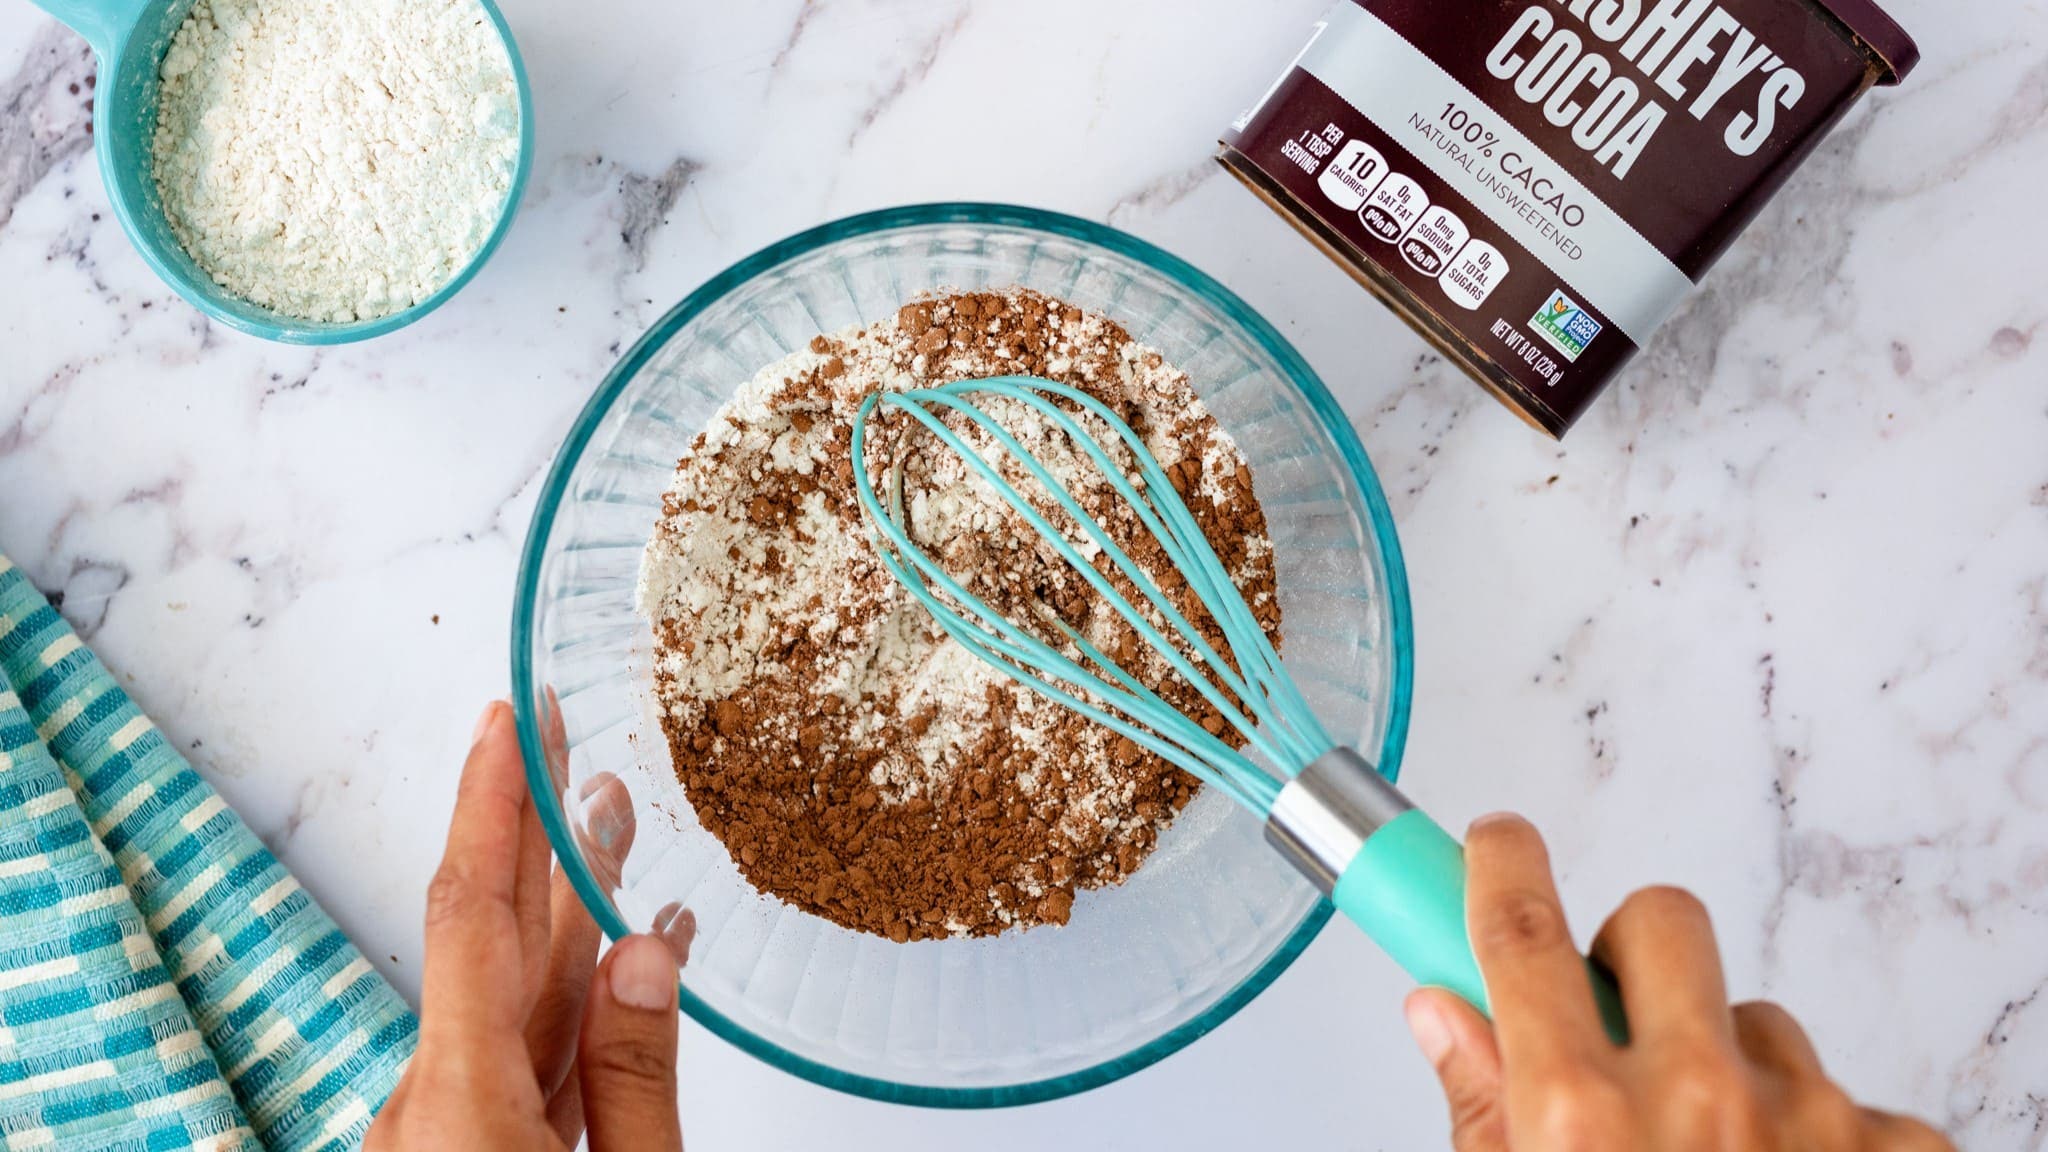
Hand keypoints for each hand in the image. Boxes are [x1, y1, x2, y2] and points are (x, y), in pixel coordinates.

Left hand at [366, 701, 689, 1151]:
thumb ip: (634, 1082)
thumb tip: (643, 956)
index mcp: (463, 1106)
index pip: (471, 916)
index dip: (491, 804)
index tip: (508, 721)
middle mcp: (432, 1109)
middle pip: (484, 938)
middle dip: (525, 827)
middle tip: (555, 734)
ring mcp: (440, 1135)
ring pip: (512, 1001)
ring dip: (565, 912)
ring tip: (611, 823)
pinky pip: (523, 1061)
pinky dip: (576, 1006)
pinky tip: (626, 963)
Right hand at [1404, 814, 1954, 1151]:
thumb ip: (1480, 1114)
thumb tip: (1442, 1013)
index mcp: (1577, 1122)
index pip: (1517, 928)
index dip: (1498, 860)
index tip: (1498, 839)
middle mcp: (1698, 1103)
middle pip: (1663, 922)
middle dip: (1635, 952)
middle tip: (1622, 1019)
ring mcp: (1812, 1125)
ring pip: (1760, 1023)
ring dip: (1731, 1067)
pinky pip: (1849, 1101)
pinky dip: (1818, 1140)